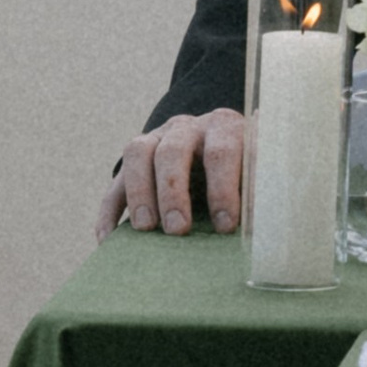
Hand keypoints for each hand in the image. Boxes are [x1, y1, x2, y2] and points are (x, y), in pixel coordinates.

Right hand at [98, 108, 244, 238]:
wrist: (221, 151)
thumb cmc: (246, 171)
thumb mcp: (258, 174)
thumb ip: (259, 192)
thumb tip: (258, 230)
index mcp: (224, 126)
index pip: (221, 152)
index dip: (223, 189)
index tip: (226, 225)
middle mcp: (186, 127)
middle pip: (173, 151)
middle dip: (175, 192)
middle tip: (179, 229)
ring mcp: (155, 139)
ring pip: (138, 154)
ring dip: (140, 193)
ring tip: (146, 229)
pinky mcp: (132, 164)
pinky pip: (114, 185)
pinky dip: (109, 213)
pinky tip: (108, 240)